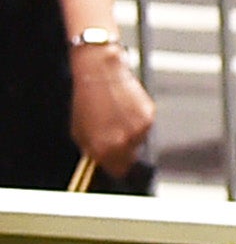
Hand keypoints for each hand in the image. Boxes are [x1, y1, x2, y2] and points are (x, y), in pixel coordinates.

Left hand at [70, 51, 152, 176]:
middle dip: (121, 151)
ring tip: (116, 118)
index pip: (117, 171)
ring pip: (138, 141)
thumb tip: (100, 158)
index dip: (113, 166)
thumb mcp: (79, 130)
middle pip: (130, 159)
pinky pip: (144, 127)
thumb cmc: (86, 98)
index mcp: (104, 149)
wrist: (100, 72)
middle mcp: (124, 142)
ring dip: (129, 134)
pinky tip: (124, 110)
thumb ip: (92, 150)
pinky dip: (136, 121)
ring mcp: (139, 129)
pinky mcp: (149, 115)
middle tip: (110, 136)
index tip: (110, 162)